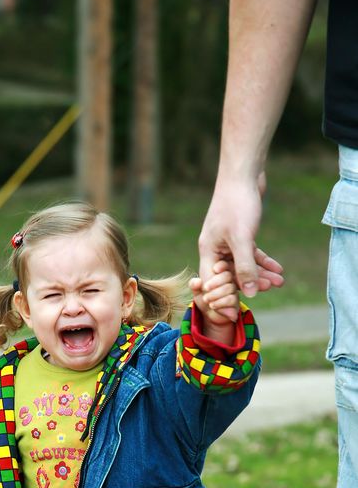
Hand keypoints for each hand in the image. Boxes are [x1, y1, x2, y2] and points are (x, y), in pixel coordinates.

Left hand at [190, 260, 239, 338]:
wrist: (209, 314)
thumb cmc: (205, 297)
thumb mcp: (197, 291)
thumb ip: (194, 285)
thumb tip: (197, 281)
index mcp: (221, 274)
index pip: (225, 265)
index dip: (221, 265)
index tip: (215, 269)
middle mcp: (230, 281)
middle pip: (228, 275)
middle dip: (215, 282)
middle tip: (205, 288)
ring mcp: (234, 291)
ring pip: (229, 288)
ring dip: (215, 294)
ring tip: (206, 299)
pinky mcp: (236, 302)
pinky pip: (231, 299)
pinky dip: (220, 302)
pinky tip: (212, 305)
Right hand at [198, 174, 283, 304]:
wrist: (243, 174)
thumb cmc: (237, 203)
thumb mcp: (242, 239)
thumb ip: (245, 267)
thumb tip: (250, 293)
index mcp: (208, 251)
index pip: (213, 284)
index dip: (224, 298)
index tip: (235, 313)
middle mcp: (215, 249)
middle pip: (230, 276)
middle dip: (249, 285)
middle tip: (269, 290)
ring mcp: (227, 242)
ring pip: (243, 265)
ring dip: (261, 274)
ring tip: (279, 281)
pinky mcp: (240, 234)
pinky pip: (251, 254)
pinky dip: (263, 261)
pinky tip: (278, 269)